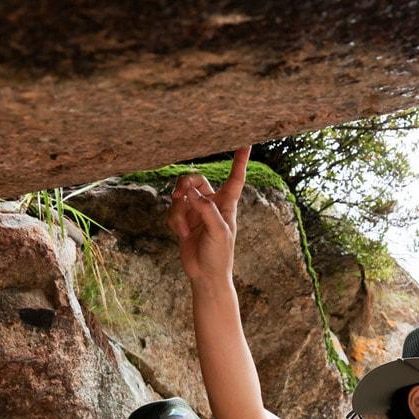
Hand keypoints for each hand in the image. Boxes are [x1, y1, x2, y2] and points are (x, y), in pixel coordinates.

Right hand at [166, 147, 250, 284]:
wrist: (205, 275)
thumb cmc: (219, 255)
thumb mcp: (219, 232)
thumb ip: (207, 210)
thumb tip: (192, 193)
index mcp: (227, 205)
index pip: (235, 178)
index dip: (240, 161)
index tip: (246, 143)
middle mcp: (211, 204)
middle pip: (196, 179)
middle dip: (185, 183)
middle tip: (181, 193)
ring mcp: (196, 212)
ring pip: (180, 195)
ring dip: (178, 209)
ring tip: (183, 229)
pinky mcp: (183, 220)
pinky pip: (172, 210)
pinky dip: (173, 221)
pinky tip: (180, 235)